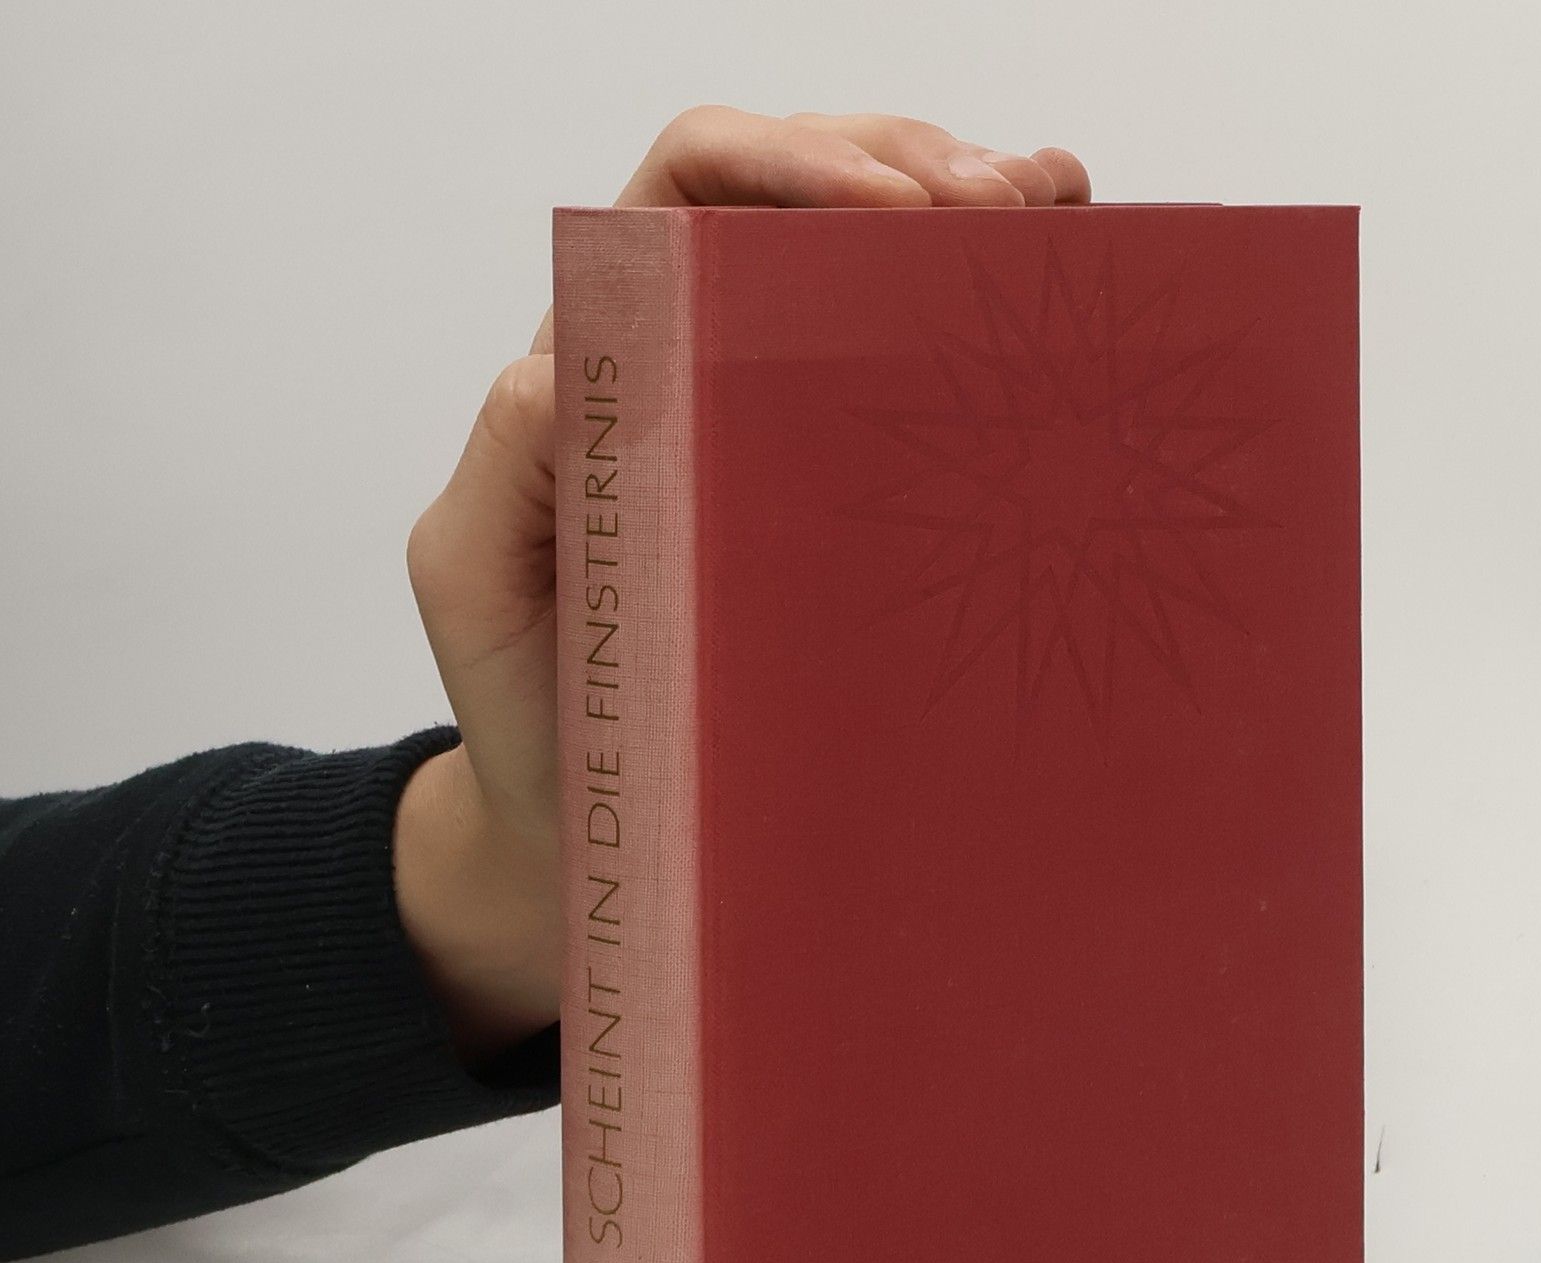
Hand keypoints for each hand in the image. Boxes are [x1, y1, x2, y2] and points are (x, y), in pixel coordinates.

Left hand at [397, 108, 1092, 1061]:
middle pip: (805, 194)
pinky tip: (1063, 281)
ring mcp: (782, 430)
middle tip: (1006, 206)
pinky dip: (988, 313)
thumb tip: (562, 370)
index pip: (692, 193)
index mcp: (612, 360)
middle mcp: (701, 366)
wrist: (581, 822)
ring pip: (874, 263)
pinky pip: (917, 383)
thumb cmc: (532, 704)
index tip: (888, 203)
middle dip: (910, 164)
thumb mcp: (475, 581)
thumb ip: (503, 467)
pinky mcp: (846, 504)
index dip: (787, 161)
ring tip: (1057, 212)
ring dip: (970, 213)